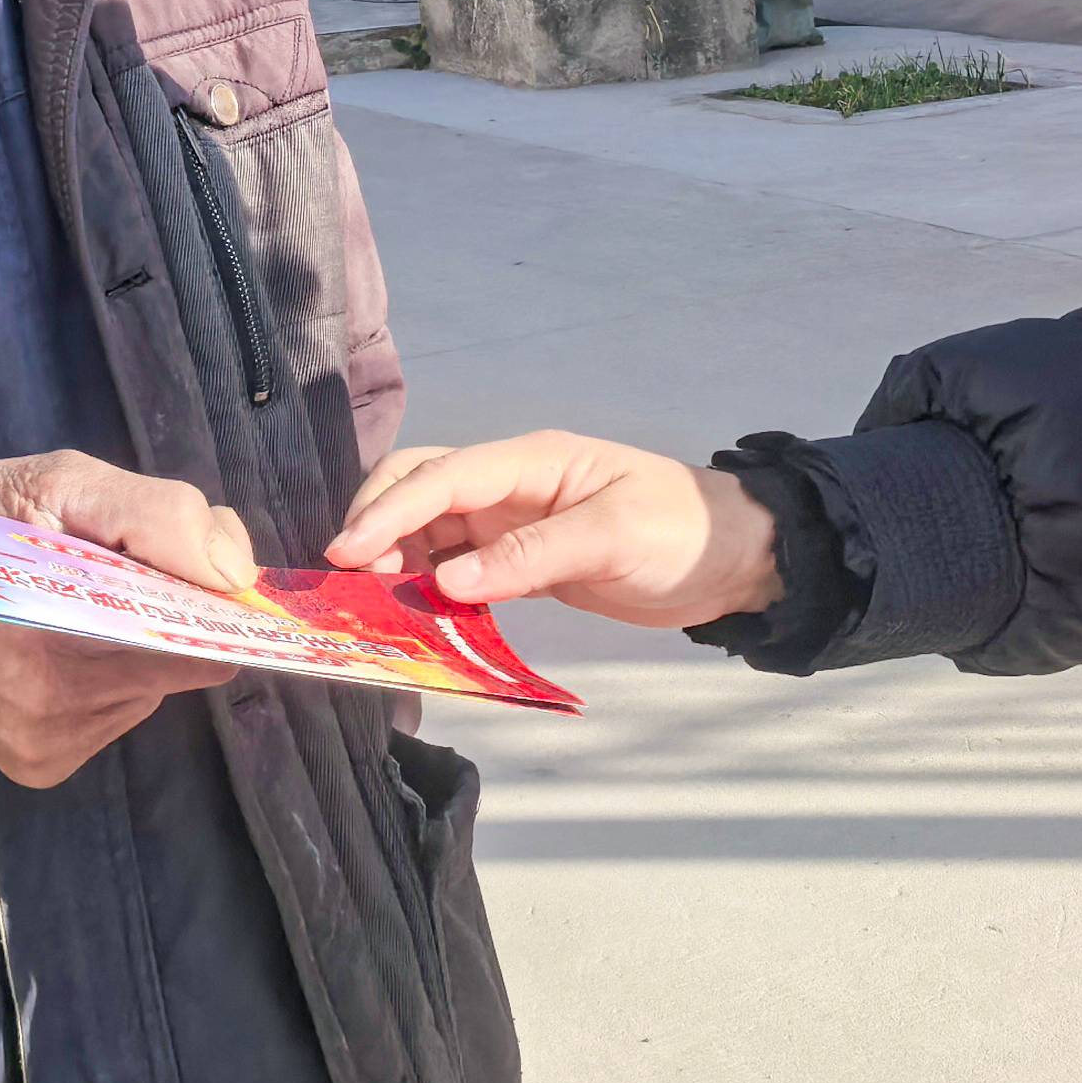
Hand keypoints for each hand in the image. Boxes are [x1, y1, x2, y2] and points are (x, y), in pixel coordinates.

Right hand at [0, 450, 251, 787]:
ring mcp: (45, 745)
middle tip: (109, 578)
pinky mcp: (39, 766)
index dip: (208, 606)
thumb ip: (160, 516)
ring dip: (133, 650)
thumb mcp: (62, 483)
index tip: (192, 573)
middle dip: (165, 619)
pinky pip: (116, 717)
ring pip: (149, 691)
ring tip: (72, 611)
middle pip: (179, 666)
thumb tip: (236, 576)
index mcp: (61, 633)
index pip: (199, 645)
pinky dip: (106, 682)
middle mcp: (55, 710)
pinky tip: (56, 652)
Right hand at [328, 432, 781, 629]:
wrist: (735, 557)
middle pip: (422, 489)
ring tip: (370, 607)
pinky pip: (458, 568)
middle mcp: (514, 485)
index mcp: (534, 462)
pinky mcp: (522, 560)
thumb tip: (448, 582)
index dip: (389, 510)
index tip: (345, 552)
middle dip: (377, 526)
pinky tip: (414, 620)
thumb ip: (532, 556)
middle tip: (347, 583)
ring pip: (432, 531)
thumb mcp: (615, 537)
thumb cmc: (685, 531)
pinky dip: (428, 590)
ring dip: (397, 562)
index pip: (443, 476)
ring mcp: (514, 522)